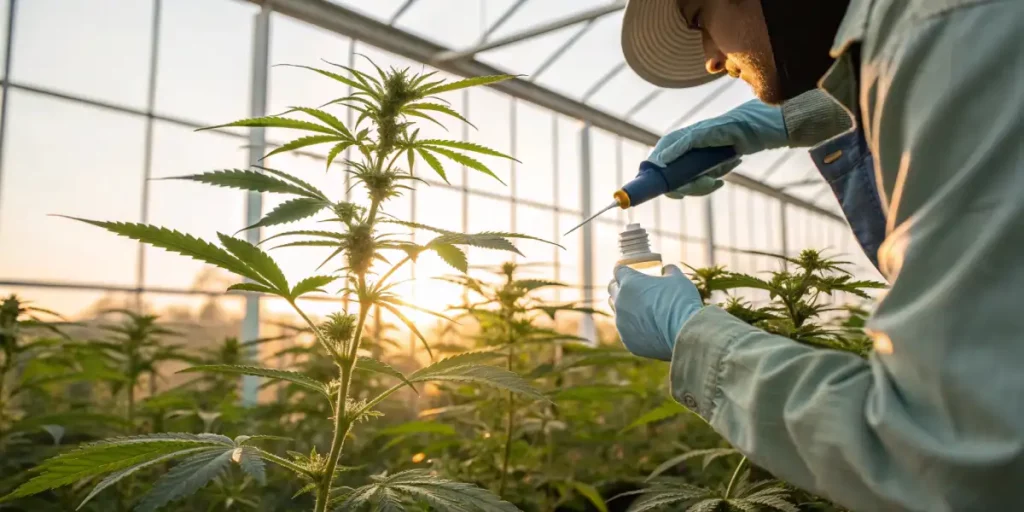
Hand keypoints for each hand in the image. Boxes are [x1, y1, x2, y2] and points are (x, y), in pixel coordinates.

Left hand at [607, 265, 703, 360]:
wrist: (684, 334)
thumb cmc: (681, 302)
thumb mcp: (678, 279)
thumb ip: (669, 271)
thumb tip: (668, 269)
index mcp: (629, 283)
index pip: (619, 270)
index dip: (625, 270)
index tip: (630, 270)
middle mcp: (620, 302)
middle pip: (612, 289)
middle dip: (620, 286)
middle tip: (632, 287)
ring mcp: (621, 323)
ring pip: (617, 311)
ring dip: (625, 307)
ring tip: (639, 308)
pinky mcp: (627, 341)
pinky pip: (626, 331)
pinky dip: (634, 328)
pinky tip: (648, 329)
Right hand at [649, 99, 787, 197]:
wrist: (751, 131)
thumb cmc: (724, 129)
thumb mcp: (698, 136)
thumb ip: (678, 147)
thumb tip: (658, 162)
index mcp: (672, 142)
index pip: (655, 166)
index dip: (661, 181)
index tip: (675, 190)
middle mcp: (678, 153)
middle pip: (672, 181)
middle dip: (691, 187)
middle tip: (708, 182)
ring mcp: (691, 162)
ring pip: (688, 186)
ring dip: (703, 186)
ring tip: (718, 179)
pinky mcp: (703, 169)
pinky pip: (701, 184)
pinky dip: (711, 183)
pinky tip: (722, 176)